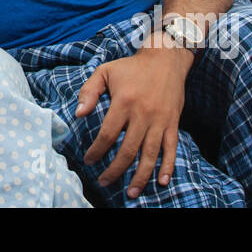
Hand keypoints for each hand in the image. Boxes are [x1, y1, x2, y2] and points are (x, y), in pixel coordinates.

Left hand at [75, 36, 191, 198]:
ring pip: (150, 154)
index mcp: (124, 102)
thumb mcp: (105, 71)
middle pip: (128, 150)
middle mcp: (143, 114)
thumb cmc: (132, 67)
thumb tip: (79, 114)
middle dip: (115, 170)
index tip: (89, 160)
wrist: (165, 59)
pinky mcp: (173, 123)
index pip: (108, 134)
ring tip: (131, 192)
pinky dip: (168, 166)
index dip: (97, 151)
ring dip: (140, 176)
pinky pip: (171, 149)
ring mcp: (160, 120)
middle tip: (104, 181)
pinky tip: (162, 181)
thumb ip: (89, 91)